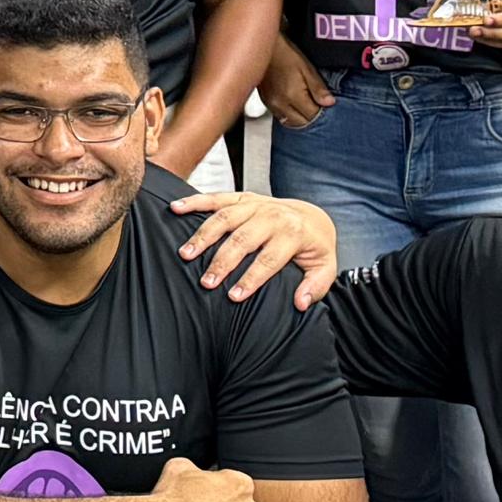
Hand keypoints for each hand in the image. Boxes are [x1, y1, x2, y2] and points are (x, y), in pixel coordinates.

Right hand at [170, 189, 338, 306]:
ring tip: (186, 255)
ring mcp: (255, 204)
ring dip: (203, 236)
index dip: (251, 278)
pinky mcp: (242, 197)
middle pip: (242, 240)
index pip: (269, 259)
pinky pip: (216, 197)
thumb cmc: (314, 247)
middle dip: (222, 262)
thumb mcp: (324, 267)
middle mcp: (273, 215)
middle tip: (206, 282)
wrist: (313, 216)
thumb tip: (300, 303)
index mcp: (293, 233)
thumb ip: (314, 287)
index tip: (233, 296)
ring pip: (225, 219)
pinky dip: (195, 202)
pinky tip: (177, 209)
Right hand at [258, 37, 332, 129]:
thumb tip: (329, 103)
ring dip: (301, 118)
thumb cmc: (284, 53)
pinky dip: (290, 115)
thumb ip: (318, 88)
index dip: (323, 112)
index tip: (327, 106)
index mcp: (292, 96)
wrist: (262, 46)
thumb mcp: (306, 67)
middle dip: (312, 117)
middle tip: (319, 106)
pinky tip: (295, 106)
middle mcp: (280, 104)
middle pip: (302, 123)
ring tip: (308, 106)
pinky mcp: (266, 102)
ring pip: (290, 122)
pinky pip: (281, 117)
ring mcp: (271, 104)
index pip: (313, 116)